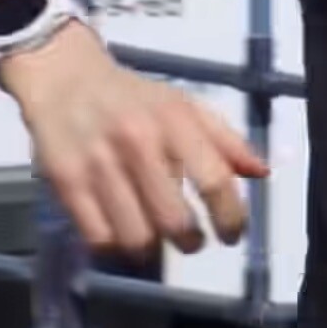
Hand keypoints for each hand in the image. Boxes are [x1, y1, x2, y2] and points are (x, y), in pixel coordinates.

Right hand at [1, 22, 268, 256]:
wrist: (65, 78)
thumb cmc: (133, 98)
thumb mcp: (184, 106)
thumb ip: (225, 140)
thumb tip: (261, 172)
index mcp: (175, 120)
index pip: (214, 180)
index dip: (231, 216)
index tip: (233, 234)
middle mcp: (137, 142)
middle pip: (175, 221)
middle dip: (191, 242)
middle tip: (192, 240)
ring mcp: (98, 164)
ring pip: (136, 238)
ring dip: (153, 249)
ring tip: (155, 236)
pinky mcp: (65, 183)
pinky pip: (98, 239)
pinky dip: (116, 246)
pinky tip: (122, 233)